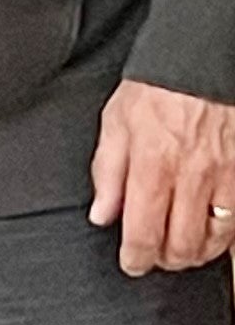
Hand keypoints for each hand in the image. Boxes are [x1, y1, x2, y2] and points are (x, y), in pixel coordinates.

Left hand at [89, 78, 234, 276]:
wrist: (200, 62)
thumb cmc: (156, 89)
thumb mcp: (116, 123)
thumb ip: (108, 172)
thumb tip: (102, 213)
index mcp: (152, 165)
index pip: (143, 231)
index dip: (136, 258)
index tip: (131, 263)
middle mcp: (190, 176)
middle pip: (181, 244)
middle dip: (165, 260)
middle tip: (154, 256)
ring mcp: (222, 176)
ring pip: (214, 238)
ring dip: (196, 252)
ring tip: (181, 248)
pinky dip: (223, 235)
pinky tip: (209, 232)